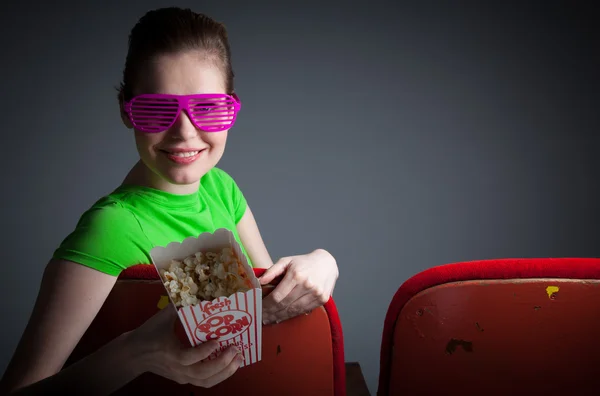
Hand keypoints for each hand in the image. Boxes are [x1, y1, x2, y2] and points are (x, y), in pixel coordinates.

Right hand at [127, 306, 243, 387]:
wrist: (133, 355)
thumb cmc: (148, 334)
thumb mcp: (161, 319)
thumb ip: (178, 307)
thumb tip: (195, 291)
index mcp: (170, 353)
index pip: (189, 357)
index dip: (204, 351)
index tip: (218, 340)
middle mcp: (177, 369)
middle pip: (202, 374)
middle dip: (222, 364)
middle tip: (235, 350)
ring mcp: (181, 376)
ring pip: (206, 382)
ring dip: (225, 372)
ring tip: (238, 359)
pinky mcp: (184, 379)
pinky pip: (204, 382)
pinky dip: (220, 375)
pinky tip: (231, 364)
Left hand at [259, 249, 338, 324]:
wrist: (327, 263)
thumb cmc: (303, 262)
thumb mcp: (286, 261)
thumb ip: (272, 271)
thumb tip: (259, 281)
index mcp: (296, 274)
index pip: (277, 296)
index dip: (266, 305)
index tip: (258, 309)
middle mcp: (307, 285)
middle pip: (285, 305)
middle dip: (271, 313)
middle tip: (261, 318)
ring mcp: (316, 293)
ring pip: (294, 311)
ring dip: (280, 317)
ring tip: (270, 320)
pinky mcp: (322, 299)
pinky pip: (303, 311)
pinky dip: (292, 315)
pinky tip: (282, 317)